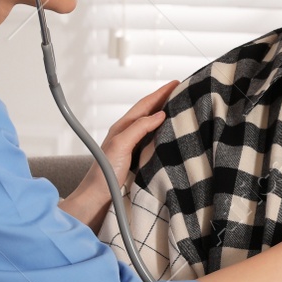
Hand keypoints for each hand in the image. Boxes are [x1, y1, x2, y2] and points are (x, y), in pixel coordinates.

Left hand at [62, 80, 177, 228]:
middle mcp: (128, 134)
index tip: (177, 82)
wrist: (97, 199)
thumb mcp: (120, 145)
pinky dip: (164, 133)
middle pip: (150, 112)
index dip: (161, 92)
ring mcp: (133, 147)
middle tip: (184, 92)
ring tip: (182, 110)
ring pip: (152, 126)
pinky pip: (154, 141)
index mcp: (123, 127)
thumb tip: (160, 114)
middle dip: (166, 100)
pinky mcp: (138, 160)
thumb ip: (139, 128)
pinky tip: (173, 136)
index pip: (146, 104)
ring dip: (166, 116)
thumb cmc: (104, 174)